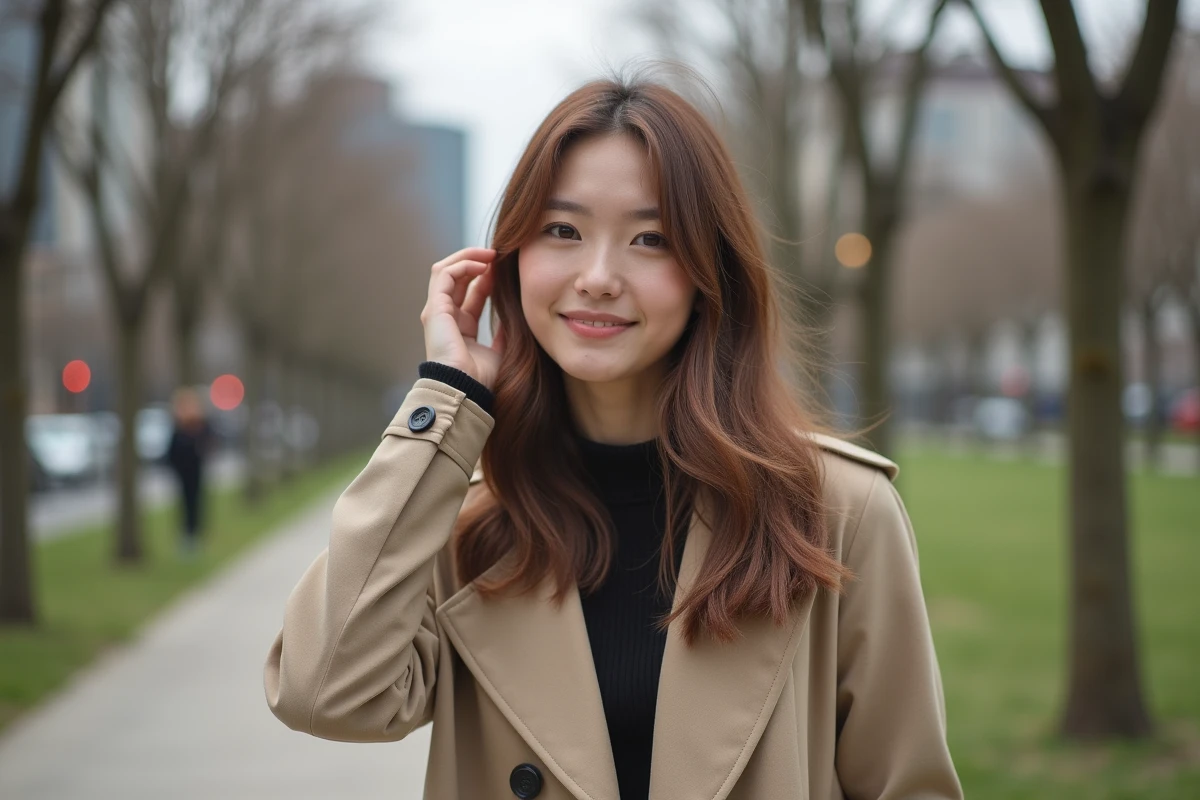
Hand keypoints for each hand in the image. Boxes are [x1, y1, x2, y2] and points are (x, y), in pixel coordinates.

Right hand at [420, 247, 505, 390]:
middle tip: (498, 254)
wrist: (466, 390)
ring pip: (446, 270)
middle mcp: (445, 317)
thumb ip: (504, 333)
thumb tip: (516, 317)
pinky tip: (483, 265)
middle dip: (476, 261)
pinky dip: (463, 264)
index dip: (487, 278)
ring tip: (490, 254)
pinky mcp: (435, 308)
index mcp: (460, 328)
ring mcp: (437, 312)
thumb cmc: (481, 379)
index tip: (504, 270)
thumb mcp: (500, 351)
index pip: (470, 294)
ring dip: (468, 257)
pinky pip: (444, 275)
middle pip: (456, 278)